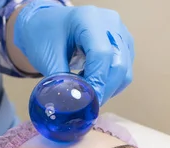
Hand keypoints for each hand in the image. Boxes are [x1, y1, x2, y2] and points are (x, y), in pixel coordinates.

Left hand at [14, 1, 134, 104]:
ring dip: (108, 88)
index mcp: (89, 19)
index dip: (97, 82)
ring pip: (125, 70)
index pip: (101, 54)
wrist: (47, 23)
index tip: (88, 102)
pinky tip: (92, 83)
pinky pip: (124, 70)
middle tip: (87, 106)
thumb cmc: (45, 35)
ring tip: (87, 92)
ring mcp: (120, 32)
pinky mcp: (123, 44)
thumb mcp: (47, 56)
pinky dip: (111, 84)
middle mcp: (110, 23)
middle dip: (104, 90)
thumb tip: (71, 105)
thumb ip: (60, 80)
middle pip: (118, 64)